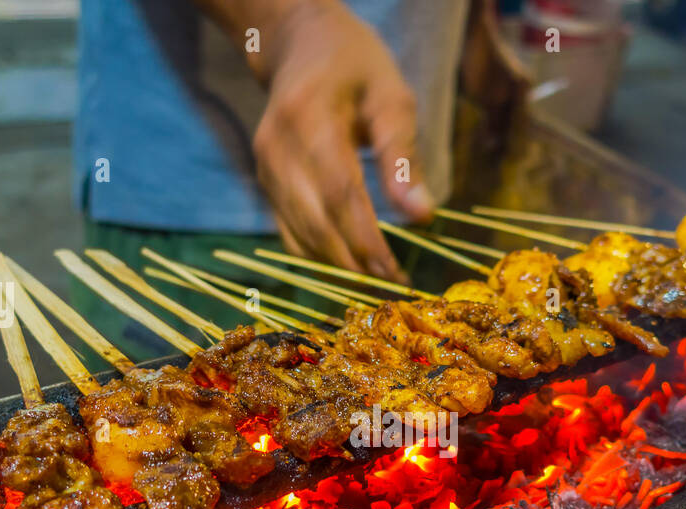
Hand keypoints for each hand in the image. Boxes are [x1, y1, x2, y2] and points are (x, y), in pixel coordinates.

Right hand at [248, 1, 433, 279]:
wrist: (299, 45)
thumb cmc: (356, 66)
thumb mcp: (391, 97)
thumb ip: (403, 156)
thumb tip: (422, 215)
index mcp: (310, 119)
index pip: (339, 193)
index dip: (366, 239)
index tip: (394, 271)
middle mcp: (278, 147)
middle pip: (315, 220)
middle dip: (354, 261)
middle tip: (389, 287)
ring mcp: (265, 167)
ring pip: (298, 232)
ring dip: (336, 265)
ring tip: (374, 283)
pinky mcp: (264, 181)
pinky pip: (287, 229)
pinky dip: (316, 254)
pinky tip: (347, 267)